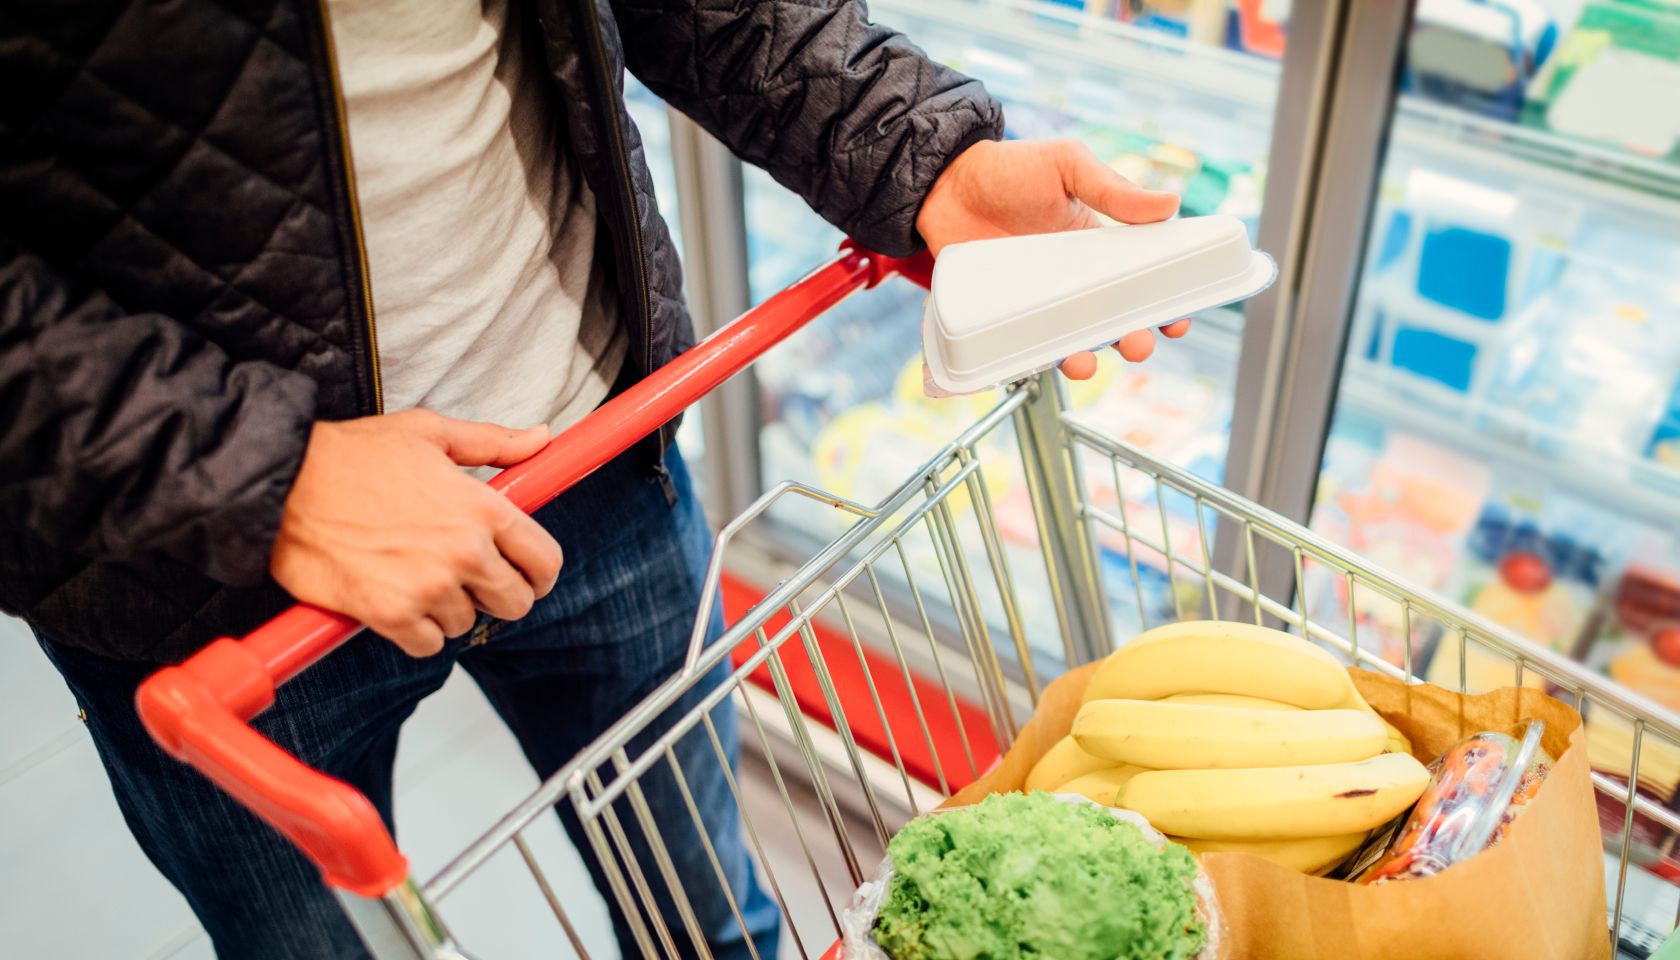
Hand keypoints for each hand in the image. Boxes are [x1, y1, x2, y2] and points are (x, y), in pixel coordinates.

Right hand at [269, 410, 563, 655]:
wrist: (282, 483)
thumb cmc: (352, 455)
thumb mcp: (430, 433)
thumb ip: (494, 443)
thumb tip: (540, 439)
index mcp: (483, 508)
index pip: (545, 561)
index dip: (539, 572)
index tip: (524, 573)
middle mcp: (464, 552)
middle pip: (515, 603)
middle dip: (497, 594)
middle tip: (469, 580)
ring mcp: (428, 587)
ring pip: (467, 624)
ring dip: (448, 609)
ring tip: (417, 577)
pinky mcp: (390, 615)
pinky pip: (428, 645)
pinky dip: (416, 632)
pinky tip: (398, 601)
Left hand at [916, 138, 1192, 373]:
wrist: (943, 184)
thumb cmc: (1009, 169)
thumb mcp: (1067, 166)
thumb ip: (1113, 188)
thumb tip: (1171, 204)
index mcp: (1100, 247)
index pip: (1144, 281)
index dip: (1167, 303)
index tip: (1180, 319)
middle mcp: (1075, 280)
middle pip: (1115, 320)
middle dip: (1134, 338)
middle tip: (1138, 342)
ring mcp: (1040, 300)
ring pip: (1073, 341)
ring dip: (1087, 358)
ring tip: (1086, 361)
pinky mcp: (1005, 314)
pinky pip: (1027, 346)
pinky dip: (1038, 360)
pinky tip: (1043, 362)